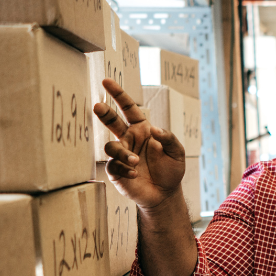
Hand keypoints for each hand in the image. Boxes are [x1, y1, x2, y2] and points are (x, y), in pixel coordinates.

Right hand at [93, 78, 186, 210]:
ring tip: (135, 161)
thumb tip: (154, 129)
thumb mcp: (177, 153)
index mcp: (142, 129)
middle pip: (112, 122)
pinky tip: (135, 174)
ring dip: (122, 152)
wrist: (164, 194)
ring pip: (111, 146)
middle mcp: (129, 139)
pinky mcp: (116, 171)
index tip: (106, 81)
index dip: (118, 94)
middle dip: (104, 113)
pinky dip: (124, 169)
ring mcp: (121, 155)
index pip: (128, 108)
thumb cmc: (171, 170)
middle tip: (98, 106)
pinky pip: (113, 166)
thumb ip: (169, 139)